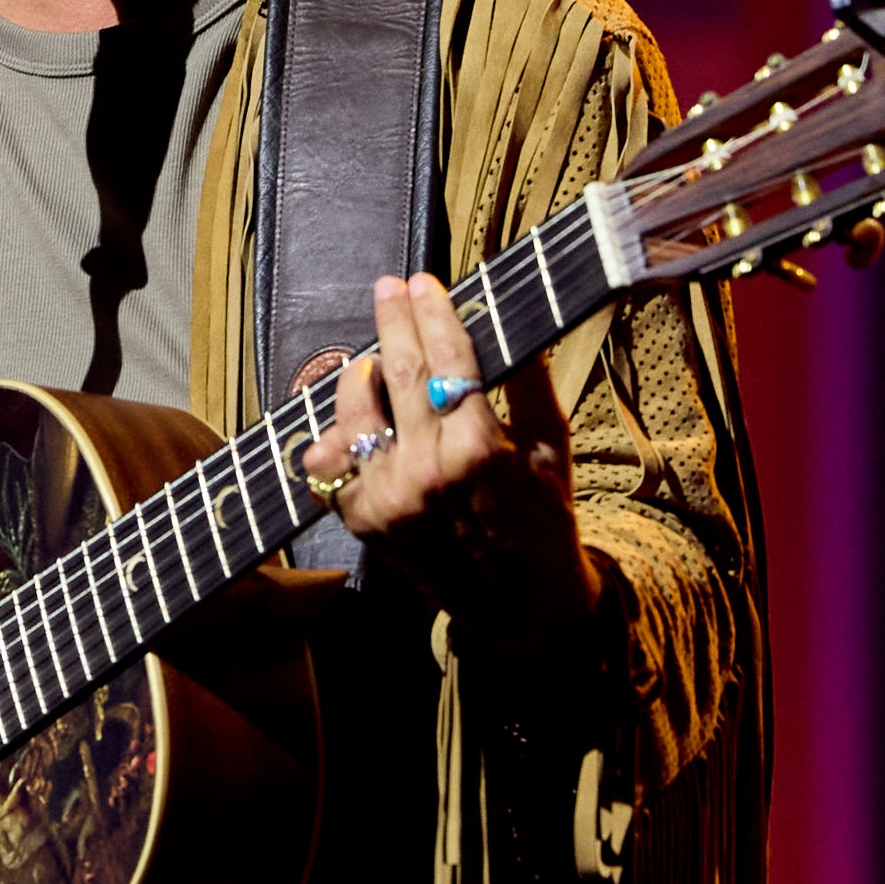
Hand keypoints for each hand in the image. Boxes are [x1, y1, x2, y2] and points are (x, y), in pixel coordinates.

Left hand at [298, 274, 608, 655]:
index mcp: (479, 447)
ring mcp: (388, 498)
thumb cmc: (543, 515)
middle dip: (391, 321)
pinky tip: (350, 420)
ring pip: (354, 413)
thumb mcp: (551, 445)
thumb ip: (529, 381)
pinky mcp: (364, 523)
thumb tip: (510, 316)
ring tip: (369, 360)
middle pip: (397, 372)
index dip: (433, 312)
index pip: (448, 357)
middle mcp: (427, 470)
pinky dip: (336, 438)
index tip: (423, 282)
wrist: (519, 601)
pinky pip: (333, 467)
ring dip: (357, 376)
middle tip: (388, 288)